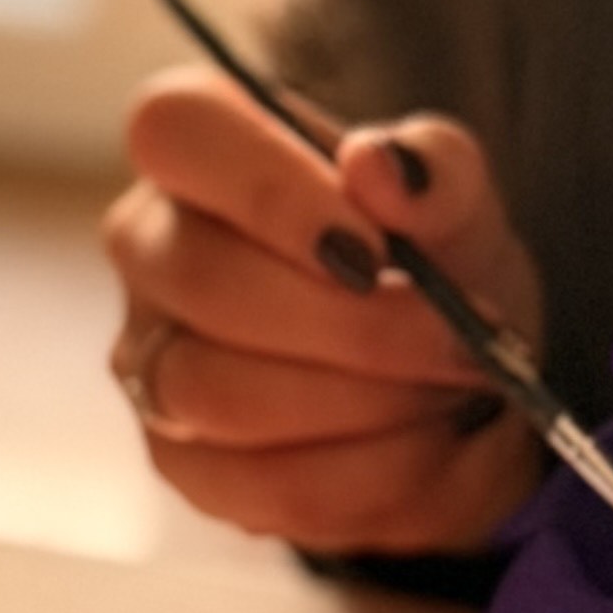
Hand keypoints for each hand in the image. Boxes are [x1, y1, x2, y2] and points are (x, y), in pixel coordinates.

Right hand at [104, 72, 546, 559]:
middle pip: (204, 281)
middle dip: (354, 324)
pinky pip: (263, 483)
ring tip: (447, 388)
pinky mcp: (182, 461)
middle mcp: (151, 247)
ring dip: (365, 401)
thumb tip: (378, 165)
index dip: (271, 189)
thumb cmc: (435, 259)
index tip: (374, 246)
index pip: (176, 129)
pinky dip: (368, 472)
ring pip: (222, 394)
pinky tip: (420, 444)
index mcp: (204, 147)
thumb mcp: (461, 201)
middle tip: (458, 338)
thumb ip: (434, 168)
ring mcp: (152, 360)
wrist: (453, 375)